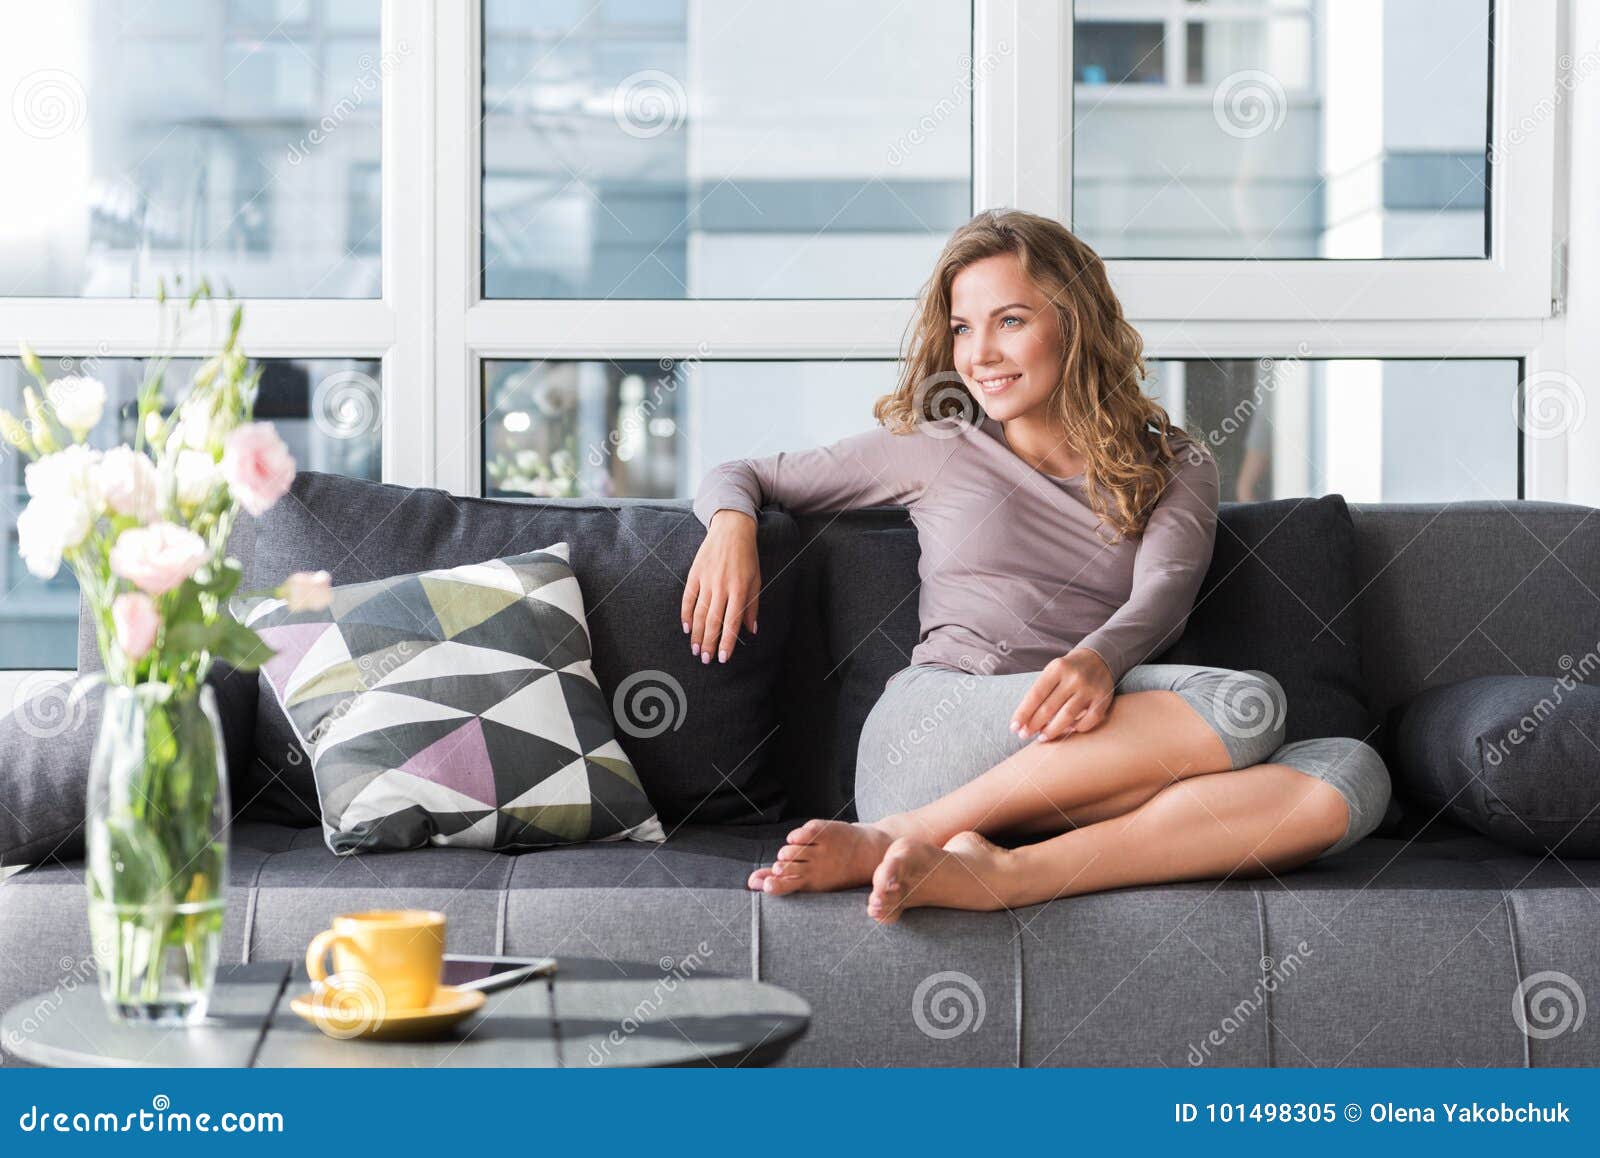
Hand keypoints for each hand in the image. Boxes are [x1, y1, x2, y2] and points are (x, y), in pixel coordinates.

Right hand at [682, 509, 759, 663]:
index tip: (723, 658)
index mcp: (739, 589)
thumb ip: (752, 606)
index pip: (732, 622)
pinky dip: (687, 614)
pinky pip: (689, 598)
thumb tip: (751, 630)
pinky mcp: (694, 573)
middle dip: (709, 643)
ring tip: (696, 650)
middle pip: (713, 621)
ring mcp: (706, 580)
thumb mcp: (756, 580)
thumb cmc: (747, 557)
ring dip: (697, 634)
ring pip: (700, 613)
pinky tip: (687, 628)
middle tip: (705, 660)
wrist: (731, 529)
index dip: (727, 642)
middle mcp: (722, 586)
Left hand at [1009, 650, 1114, 741]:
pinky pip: (1089, 720)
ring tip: (1042, 737)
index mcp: (1057, 668)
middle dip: (1034, 724)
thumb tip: (1025, 722)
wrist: (1099, 658)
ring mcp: (1090, 688)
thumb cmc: (1068, 670)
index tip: (1014, 727)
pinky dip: (1078, 728)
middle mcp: (1074, 678)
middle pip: (1050, 707)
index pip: (1036, 694)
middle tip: (1025, 735)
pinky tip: (1068, 730)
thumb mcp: (1052, 672)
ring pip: (1067, 716)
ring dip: (1052, 730)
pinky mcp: (1104, 698)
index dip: (1023, 713)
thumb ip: (1040, 693)